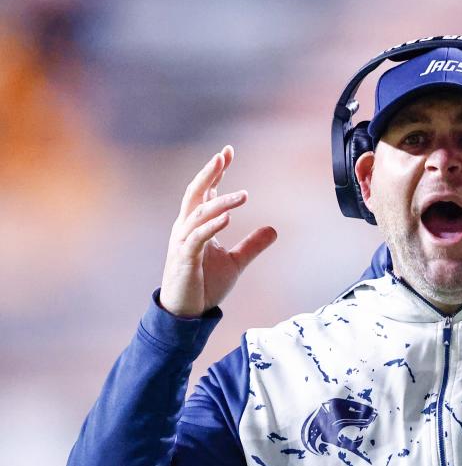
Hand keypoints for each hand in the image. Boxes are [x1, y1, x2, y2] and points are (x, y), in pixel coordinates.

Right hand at [159, 146, 277, 317]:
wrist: (187, 313)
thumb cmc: (204, 285)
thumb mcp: (235, 262)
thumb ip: (252, 245)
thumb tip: (273, 229)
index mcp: (195, 226)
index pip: (205, 192)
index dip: (215, 173)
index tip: (228, 152)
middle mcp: (186, 229)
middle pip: (195, 193)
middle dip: (209, 173)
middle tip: (223, 155)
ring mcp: (184, 243)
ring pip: (200, 214)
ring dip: (221, 202)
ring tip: (244, 195)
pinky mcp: (185, 259)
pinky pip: (198, 238)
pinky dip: (212, 226)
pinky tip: (228, 218)